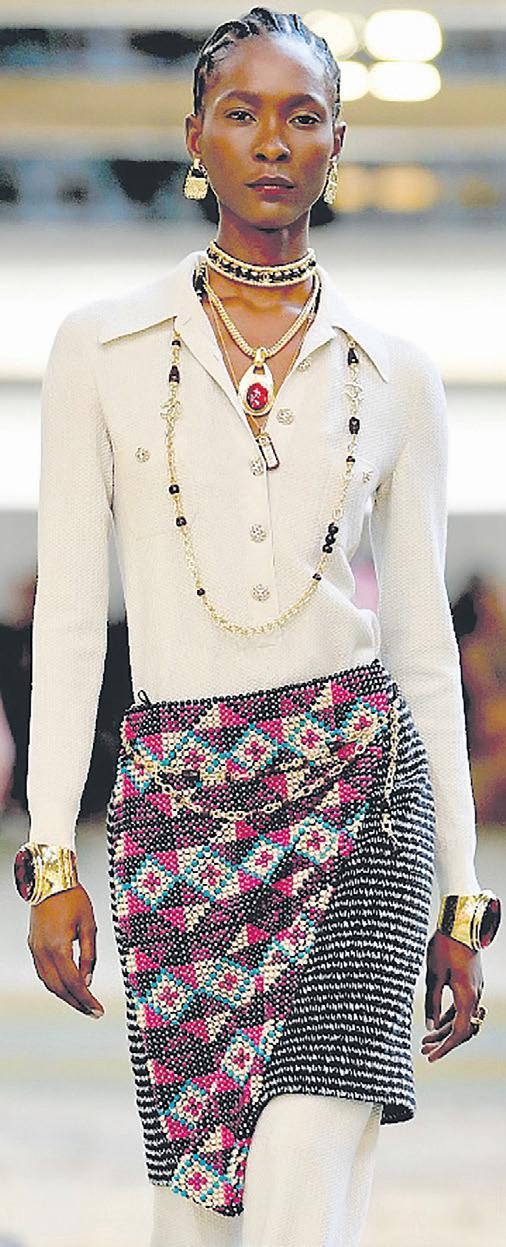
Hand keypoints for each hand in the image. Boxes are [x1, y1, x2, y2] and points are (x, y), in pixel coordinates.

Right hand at [27, 883, 104, 1017]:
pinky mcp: (33, 945)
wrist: (50, 880)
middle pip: (59, 988)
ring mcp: (36, 949)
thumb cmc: (72, 898)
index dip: (87, 999)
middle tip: (92, 1012)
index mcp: (59, 947)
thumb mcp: (89, 925)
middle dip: (77, 1003)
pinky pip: (43, 972)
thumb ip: (89, 955)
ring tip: (81, 1003)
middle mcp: (44, 952)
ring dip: (65, 996)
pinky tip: (66, 986)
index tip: (98, 1010)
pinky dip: (54, 983)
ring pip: (49, 983)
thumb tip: (88, 980)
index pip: (75, 983)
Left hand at [421, 929, 483, 1060]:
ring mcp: (474, 988)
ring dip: (445, 1028)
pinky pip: (462, 1005)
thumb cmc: (445, 946)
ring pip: (461, 1017)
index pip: (459, 1033)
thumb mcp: (433, 975)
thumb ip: (431, 1002)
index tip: (431, 1057)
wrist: (461, 922)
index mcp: (467, 997)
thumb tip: (429, 1026)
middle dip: (442, 1041)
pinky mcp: (470, 981)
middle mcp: (475, 996)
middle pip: (461, 1028)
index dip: (445, 1047)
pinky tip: (437, 1021)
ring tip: (426, 1039)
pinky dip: (450, 1015)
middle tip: (424, 1049)